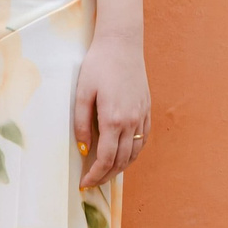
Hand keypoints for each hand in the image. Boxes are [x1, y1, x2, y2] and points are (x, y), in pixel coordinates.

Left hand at [72, 33, 150, 188]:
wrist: (122, 43)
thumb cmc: (98, 65)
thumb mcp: (82, 92)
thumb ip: (81, 123)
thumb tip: (83, 149)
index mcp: (113, 119)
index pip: (105, 159)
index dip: (95, 175)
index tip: (84, 183)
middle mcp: (131, 122)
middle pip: (121, 161)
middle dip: (106, 176)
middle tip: (93, 183)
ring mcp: (141, 116)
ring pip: (134, 153)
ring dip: (120, 167)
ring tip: (106, 173)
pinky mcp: (146, 109)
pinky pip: (143, 139)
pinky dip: (133, 153)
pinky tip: (123, 154)